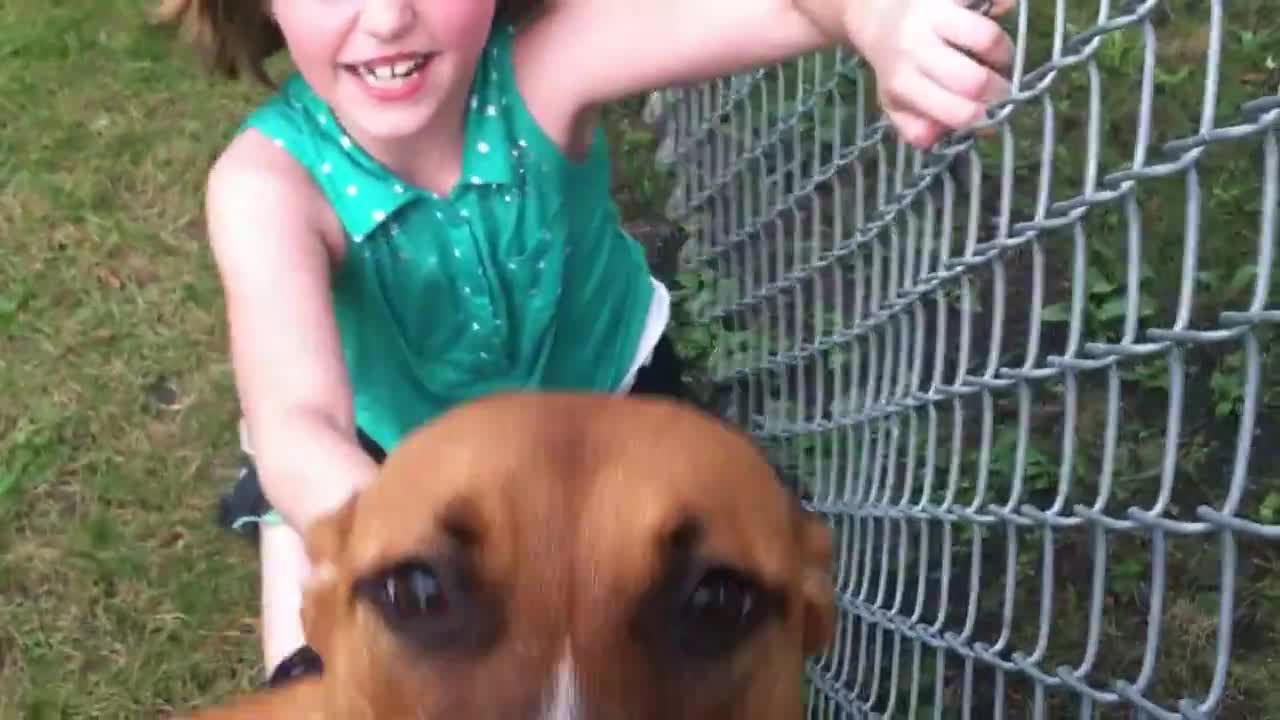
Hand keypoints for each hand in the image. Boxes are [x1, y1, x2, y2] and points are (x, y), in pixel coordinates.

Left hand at [843, 0, 1014, 147]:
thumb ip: (918, 128)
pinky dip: (1002, 8)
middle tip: (1000, 89)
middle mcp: (914, 46)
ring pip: (988, 38)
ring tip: (998, 59)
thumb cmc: (896, 65)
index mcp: (901, 82)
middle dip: (998, 90)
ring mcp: (932, 13)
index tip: (991, 115)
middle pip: (975, 80)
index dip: (984, 118)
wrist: (877, 16)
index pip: (957, 111)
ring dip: (1004, 54)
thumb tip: (949, 136)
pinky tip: (994, 18)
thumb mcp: (896, 102)